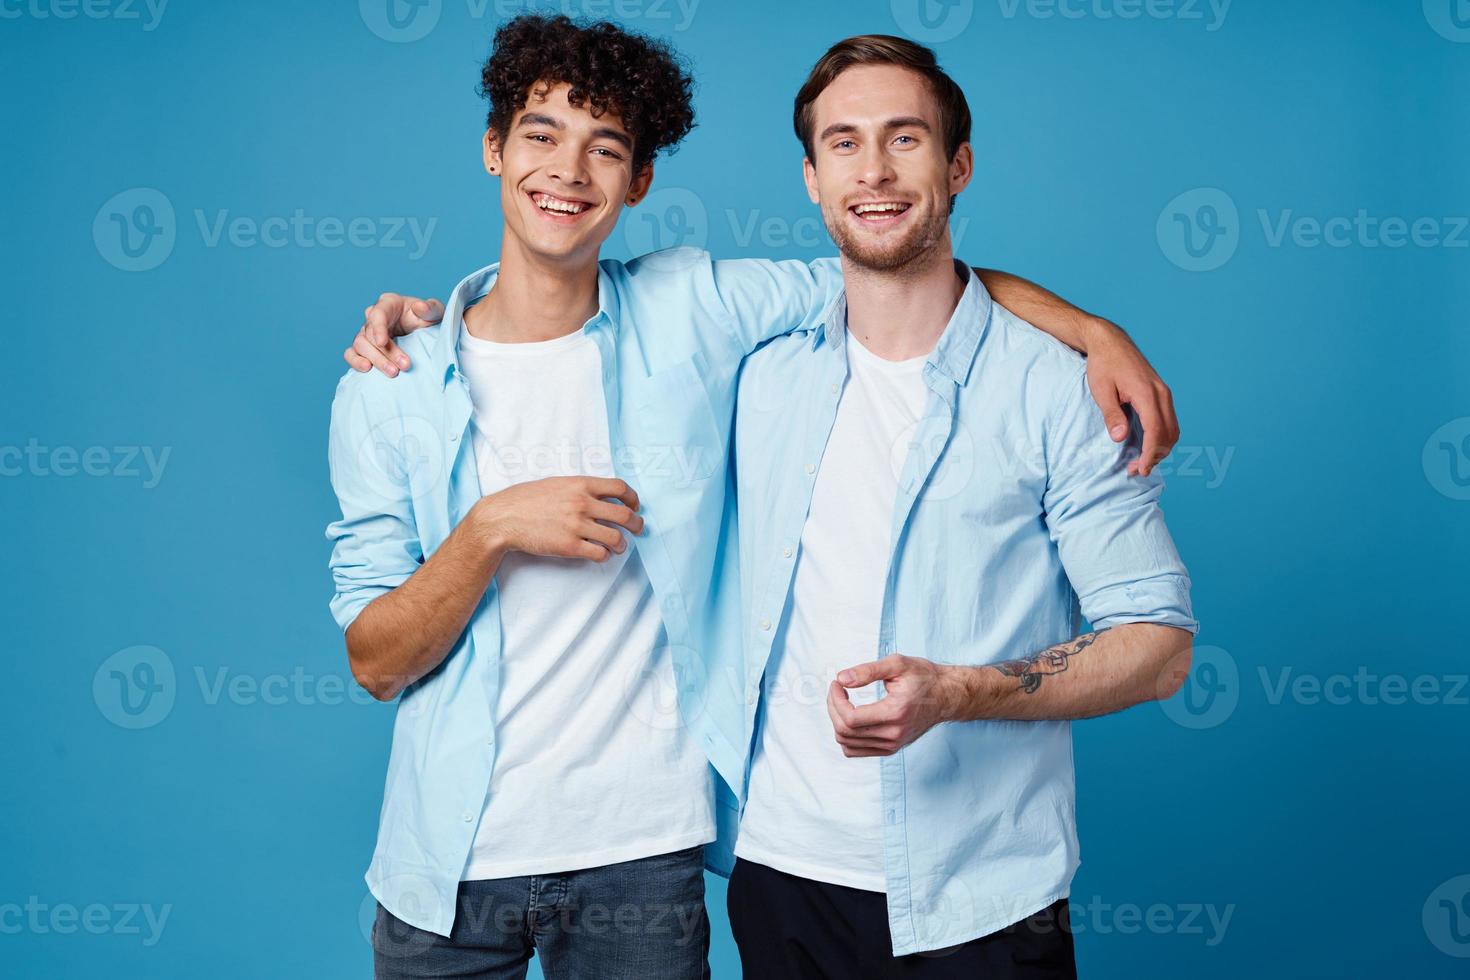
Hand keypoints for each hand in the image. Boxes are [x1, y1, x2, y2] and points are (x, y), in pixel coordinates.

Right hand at [344, 293, 445, 376]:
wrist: (427, 336)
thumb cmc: (429, 320)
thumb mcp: (436, 312)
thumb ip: (431, 307)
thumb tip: (419, 306)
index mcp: (389, 304)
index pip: (377, 314)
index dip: (378, 328)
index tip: (383, 342)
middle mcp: (374, 317)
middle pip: (369, 334)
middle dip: (386, 352)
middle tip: (404, 366)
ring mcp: (367, 333)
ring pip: (360, 345)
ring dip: (376, 360)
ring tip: (393, 372)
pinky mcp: (365, 348)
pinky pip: (351, 353)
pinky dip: (355, 361)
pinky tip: (367, 369)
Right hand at [473, 476, 643, 561]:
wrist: (503, 517)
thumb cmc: (526, 499)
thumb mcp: (556, 483)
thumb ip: (580, 488)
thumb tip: (601, 496)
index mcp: (580, 484)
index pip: (620, 488)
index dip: (633, 498)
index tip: (635, 506)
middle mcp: (582, 503)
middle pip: (624, 515)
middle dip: (636, 524)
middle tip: (637, 529)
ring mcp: (577, 525)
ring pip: (616, 538)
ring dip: (622, 544)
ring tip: (618, 546)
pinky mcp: (570, 546)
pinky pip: (599, 553)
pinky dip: (605, 556)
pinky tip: (600, 554)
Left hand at [825, 655, 961, 757]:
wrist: (946, 695)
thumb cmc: (923, 676)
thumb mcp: (897, 664)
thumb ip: (868, 671)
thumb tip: (841, 679)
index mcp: (895, 713)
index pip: (850, 718)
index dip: (835, 700)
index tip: (837, 683)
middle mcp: (893, 734)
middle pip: (845, 732)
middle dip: (833, 708)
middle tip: (837, 689)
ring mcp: (892, 745)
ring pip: (847, 744)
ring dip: (837, 721)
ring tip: (843, 701)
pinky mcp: (890, 748)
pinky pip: (856, 751)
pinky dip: (846, 735)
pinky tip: (851, 716)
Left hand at [1084, 321, 1178, 476]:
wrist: (1111, 342)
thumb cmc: (1103, 364)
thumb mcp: (1101, 390)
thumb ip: (1112, 414)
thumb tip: (1119, 438)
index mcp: (1147, 393)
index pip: (1155, 430)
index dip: (1149, 453)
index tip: (1140, 469)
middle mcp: (1161, 393)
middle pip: (1168, 433)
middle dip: (1155, 455)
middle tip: (1136, 470)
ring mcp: (1163, 393)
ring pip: (1172, 429)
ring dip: (1160, 448)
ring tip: (1140, 462)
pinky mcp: (1160, 394)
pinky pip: (1168, 420)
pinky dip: (1161, 437)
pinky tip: (1146, 445)